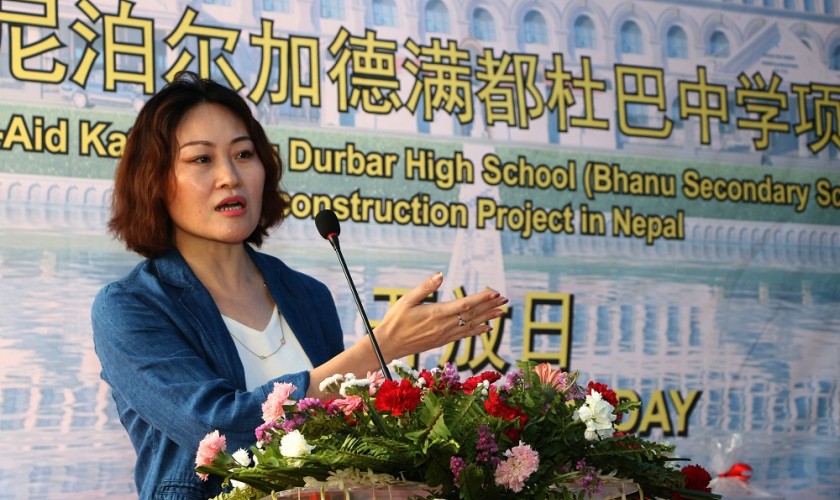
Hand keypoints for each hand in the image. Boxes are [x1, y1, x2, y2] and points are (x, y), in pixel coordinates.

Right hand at [373, 272, 507, 361]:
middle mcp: (444, 326)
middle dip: (490, 306)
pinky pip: (465, 335)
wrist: (388, 345)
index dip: (482, 298)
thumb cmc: (395, 320)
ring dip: (488, 318)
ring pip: (471, 325)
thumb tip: (441, 274)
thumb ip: (425, 287)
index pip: (465, 304)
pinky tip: (487, 328)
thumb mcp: (407, 299)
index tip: (495, 293)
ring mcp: (445, 335)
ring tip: (501, 312)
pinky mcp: (442, 341)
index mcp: (437, 313)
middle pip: (472, 315)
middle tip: (505, 300)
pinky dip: (477, 331)